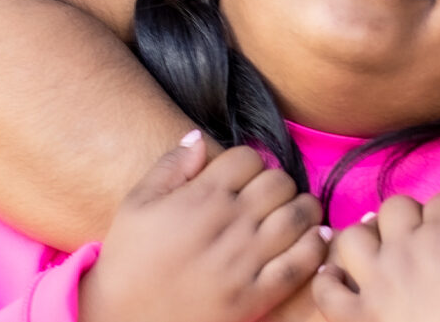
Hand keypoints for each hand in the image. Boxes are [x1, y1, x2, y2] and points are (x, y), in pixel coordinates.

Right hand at [80, 133, 327, 321]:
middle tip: (270, 197)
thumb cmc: (128, 259)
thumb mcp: (136, 204)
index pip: (249, 157)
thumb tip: (198, 135)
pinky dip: (315, 246)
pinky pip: (301, 262)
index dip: (249, 163)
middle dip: (278, 183)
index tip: (243, 178)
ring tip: (295, 214)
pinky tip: (314, 239)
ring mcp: (245, 261)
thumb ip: (170, 166)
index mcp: (200, 198)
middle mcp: (228, 224)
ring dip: (303, 209)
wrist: (124, 320)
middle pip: (280, 182)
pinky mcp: (256, 295)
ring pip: (299, 216)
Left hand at [313, 192, 439, 321]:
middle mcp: (403, 249)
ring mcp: (374, 282)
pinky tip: (343, 281)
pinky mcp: (356, 315)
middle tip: (423, 242)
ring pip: (352, 238)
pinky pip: (327, 289)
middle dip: (410, 218)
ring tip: (379, 253)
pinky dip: (330, 283)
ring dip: (364, 240)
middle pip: (395, 207)